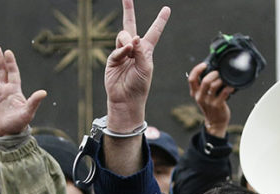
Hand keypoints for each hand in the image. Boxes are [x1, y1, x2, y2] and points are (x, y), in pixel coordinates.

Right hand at [0, 46, 45, 135]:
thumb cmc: (20, 123)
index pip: (13, 73)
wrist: (8, 133)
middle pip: (2, 71)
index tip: (8, 52)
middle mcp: (5, 90)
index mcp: (15, 90)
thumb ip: (34, 101)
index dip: (10, 63)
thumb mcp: (28, 111)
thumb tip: (44, 92)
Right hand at [104, 0, 170, 131]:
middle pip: (130, 25)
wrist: (126, 99)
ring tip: (130, 50)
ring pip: (123, 36)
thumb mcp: (146, 68)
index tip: (167, 9)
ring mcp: (122, 52)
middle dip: (128, 10)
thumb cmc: (139, 85)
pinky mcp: (112, 59)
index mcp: (146, 50)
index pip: (154, 32)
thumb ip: (141, 52)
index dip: (160, 21)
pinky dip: (122, 50)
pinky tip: (126, 52)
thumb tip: (133, 37)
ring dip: (127, 40)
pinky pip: (117, 49)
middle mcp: (134, 48)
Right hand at [187, 63, 232, 137]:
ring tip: (225, 80)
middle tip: (218, 73)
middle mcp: (200, 97)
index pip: (191, 79)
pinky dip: (229, 88)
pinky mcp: (218, 105)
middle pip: (205, 81)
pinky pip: (224, 93)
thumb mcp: (203, 96)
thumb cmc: (210, 107)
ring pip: (215, 86)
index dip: (197, 69)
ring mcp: (209, 102)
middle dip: (214, 74)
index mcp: (195, 93)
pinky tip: (231, 87)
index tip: (204, 64)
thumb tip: (212, 71)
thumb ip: (204, 86)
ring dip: (221, 80)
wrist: (215, 122)